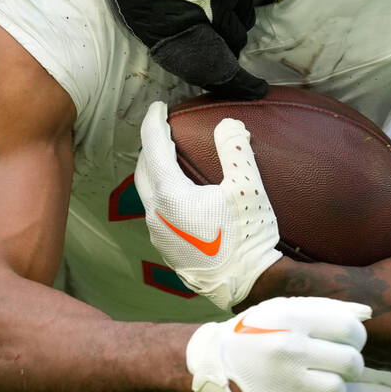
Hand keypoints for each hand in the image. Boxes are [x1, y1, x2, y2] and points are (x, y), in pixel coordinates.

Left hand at [136, 101, 280, 310]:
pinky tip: (180, 191)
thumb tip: (227, 123)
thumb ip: (235, 149)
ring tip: (171, 156)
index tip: (159, 106)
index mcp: (171, 195)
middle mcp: (157, 214)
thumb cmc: (248, 237)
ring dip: (154, 169)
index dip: (154, 122)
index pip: (153, 147)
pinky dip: (161, 190)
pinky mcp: (167, 248)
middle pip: (142, 168)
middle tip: (165, 129)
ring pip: (146, 191)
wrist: (247, 285)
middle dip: (150, 144)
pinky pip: (155, 210)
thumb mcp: (247, 187)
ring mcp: (159, 234)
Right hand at [186, 297, 370, 391]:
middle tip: (339, 361)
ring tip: (322, 378)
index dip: (357, 336)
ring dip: (337, 385)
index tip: (348, 339)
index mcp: (293, 317)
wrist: (212, 361)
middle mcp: (291, 348)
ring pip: (339, 390)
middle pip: (351, 362)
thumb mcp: (285, 307)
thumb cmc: (254, 329)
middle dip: (351, 363)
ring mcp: (286, 381)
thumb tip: (366, 313)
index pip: (350, 328)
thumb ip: (327, 308)